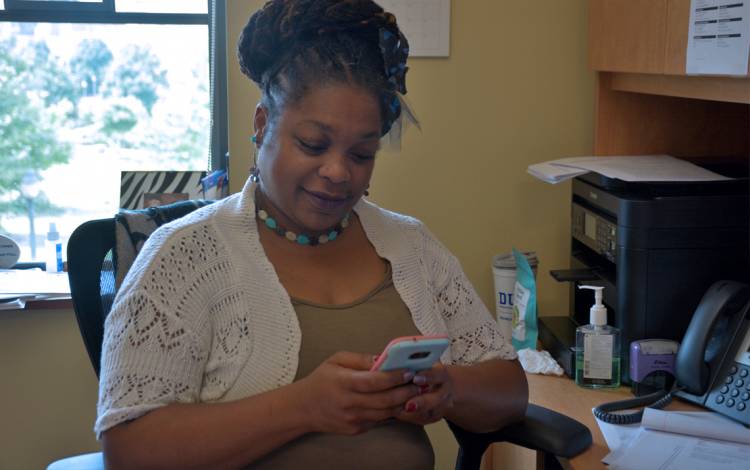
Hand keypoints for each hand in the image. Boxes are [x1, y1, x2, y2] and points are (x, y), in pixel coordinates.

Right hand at [297, 351, 419, 434]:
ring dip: (403, 402)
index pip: (374, 381)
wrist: (302, 408)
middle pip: (385, 399)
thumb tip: (383, 358)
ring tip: (414, 391)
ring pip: (386, 413)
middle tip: (419, 382)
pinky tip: (399, 402)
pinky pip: (379, 420)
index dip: (394, 377)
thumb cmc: (321, 380)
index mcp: (344, 382)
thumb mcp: (335, 360)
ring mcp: (353, 419)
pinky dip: (391, 412)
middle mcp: (349, 403)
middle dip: (406, 391)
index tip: (409, 371)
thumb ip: (360, 359)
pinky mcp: (355, 429)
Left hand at [397, 363, 453, 425]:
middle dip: (422, 402)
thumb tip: (391, 353)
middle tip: (408, 404)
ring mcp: (442, 405)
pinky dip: (410, 418)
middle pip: (437, 398)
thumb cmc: (425, 370)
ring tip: (398, 411)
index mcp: (442, 374)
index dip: (427, 376)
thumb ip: (412, 358)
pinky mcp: (434, 416)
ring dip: (414, 413)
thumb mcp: (422, 359)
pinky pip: (423, 420)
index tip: (415, 378)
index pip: (437, 374)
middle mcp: (445, 391)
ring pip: (430, 412)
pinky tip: (398, 414)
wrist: (441, 385)